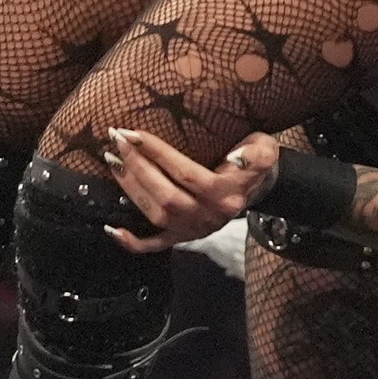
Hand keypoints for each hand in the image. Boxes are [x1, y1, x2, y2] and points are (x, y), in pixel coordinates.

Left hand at [104, 128, 282, 248]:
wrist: (257, 189)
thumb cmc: (253, 161)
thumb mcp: (265, 149)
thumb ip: (256, 154)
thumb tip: (235, 157)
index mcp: (226, 194)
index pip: (185, 173)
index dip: (158, 153)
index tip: (132, 133)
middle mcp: (209, 216)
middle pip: (166, 194)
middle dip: (137, 167)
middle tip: (115, 142)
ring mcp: (194, 230)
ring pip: (156, 215)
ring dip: (131, 189)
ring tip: (113, 162)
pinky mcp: (184, 239)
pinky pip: (156, 245)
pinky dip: (133, 242)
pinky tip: (112, 229)